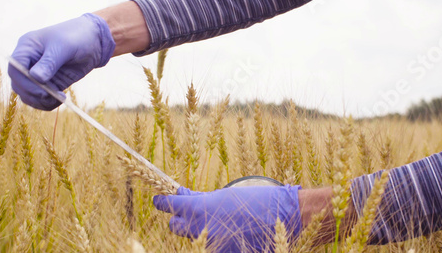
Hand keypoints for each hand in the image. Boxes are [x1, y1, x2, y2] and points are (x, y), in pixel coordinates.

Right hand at [8, 13, 114, 109]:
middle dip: (33, 93)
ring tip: (59, 98)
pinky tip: (61, 99)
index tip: (41, 89)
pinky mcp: (49, 84)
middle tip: (51, 95)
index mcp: (27, 47)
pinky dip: (48, 103)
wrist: (95, 42)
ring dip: (40, 101)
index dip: (23, 81)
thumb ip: (50, 62)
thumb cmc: (78, 37)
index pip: (14, 67)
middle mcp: (29, 62)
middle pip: (18, 84)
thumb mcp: (64, 46)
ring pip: (28, 94)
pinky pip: (41, 99)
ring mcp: (38, 74)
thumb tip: (36, 77)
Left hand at [154, 185, 301, 251]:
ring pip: (192, 237)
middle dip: (179, 219)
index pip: (171, 206)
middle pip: (175, 226)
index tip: (159, 199)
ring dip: (197, 229)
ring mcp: (212, 244)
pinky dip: (214, 239)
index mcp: (201, 209)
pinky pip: (210, 246)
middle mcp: (202, 228)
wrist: (282, 217)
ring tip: (214, 221)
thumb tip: (185, 196)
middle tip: (187, 212)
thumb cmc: (256, 200)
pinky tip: (227, 231)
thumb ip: (202, 199)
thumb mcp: (225, 195)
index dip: (163, 202)